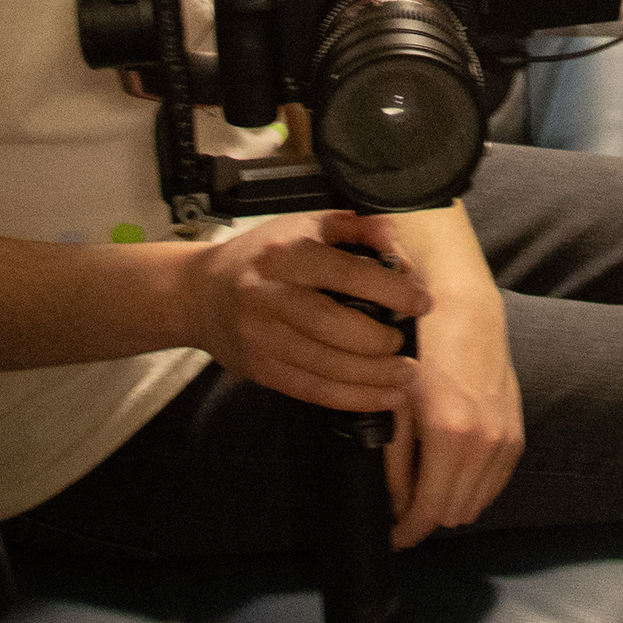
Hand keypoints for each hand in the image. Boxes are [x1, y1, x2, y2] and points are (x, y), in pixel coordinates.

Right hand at [179, 214, 429, 412]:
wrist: (200, 294)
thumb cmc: (264, 255)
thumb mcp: (305, 225)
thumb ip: (356, 228)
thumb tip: (399, 245)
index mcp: (287, 253)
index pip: (345, 273)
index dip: (389, 289)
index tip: (422, 302)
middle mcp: (270, 295)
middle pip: (332, 325)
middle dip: (378, 341)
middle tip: (408, 347)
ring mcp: (262, 336)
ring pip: (323, 365)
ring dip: (372, 378)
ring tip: (406, 378)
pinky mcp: (260, 369)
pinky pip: (310, 390)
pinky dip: (349, 398)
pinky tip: (380, 398)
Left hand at [382, 292, 524, 546]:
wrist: (466, 315)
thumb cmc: (422, 352)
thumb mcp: (394, 406)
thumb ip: (394, 463)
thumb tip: (395, 504)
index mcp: (450, 437)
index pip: (429, 513)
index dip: (407, 532)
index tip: (393, 537)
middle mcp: (485, 443)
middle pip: (453, 514)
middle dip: (426, 516)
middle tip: (403, 503)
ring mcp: (506, 440)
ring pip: (476, 504)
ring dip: (450, 502)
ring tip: (427, 483)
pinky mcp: (517, 435)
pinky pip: (494, 484)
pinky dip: (473, 486)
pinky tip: (452, 469)